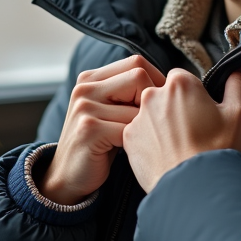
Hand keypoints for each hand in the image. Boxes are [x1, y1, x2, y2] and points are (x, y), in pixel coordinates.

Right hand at [39, 55, 165, 204]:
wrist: (68, 177)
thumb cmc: (100, 145)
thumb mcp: (111, 112)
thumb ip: (129, 93)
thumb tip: (172, 82)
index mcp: (90, 78)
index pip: (136, 63)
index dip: (156, 82)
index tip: (162, 105)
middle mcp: (85, 88)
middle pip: (139, 76)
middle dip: (153, 101)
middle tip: (155, 124)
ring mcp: (85, 107)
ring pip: (138, 105)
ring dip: (146, 127)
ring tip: (142, 141)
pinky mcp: (89, 129)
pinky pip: (130, 129)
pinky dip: (137, 143)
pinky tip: (132, 152)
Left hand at [122, 68, 240, 192]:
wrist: (195, 189)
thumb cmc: (219, 150)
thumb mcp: (239, 114)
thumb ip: (238, 85)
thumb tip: (239, 69)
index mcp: (180, 84)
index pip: (183, 79)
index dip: (193, 95)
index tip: (201, 113)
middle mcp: (153, 95)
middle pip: (163, 94)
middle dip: (175, 108)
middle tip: (191, 132)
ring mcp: (138, 117)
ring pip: (150, 114)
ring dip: (160, 124)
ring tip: (178, 147)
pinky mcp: (128, 139)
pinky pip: (139, 133)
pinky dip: (149, 141)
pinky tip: (165, 155)